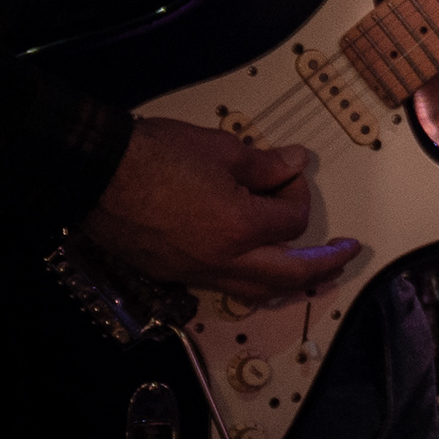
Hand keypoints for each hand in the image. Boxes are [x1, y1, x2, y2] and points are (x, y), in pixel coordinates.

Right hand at [78, 116, 359, 304]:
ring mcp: (193, 272)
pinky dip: (249, 280)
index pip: (292, 221)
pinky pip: (223, 286)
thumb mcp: (220, 149)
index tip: (288, 174)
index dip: (297, 194)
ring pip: (255, 290)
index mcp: (238, 228)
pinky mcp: (171, 273)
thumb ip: (265, 164)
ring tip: (311, 270)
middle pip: (289, 275)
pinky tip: (256, 266)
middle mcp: (220, 260)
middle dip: (324, 265)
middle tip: (346, 255)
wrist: (92, 171)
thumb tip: (295, 164)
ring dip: (288, 281)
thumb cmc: (150, 156)